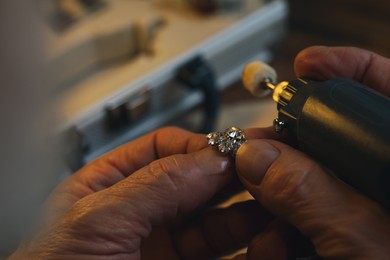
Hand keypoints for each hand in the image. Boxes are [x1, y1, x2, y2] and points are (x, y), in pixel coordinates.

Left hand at [10, 127, 275, 258]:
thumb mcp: (97, 222)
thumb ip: (154, 185)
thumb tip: (210, 158)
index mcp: (111, 188)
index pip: (164, 149)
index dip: (201, 145)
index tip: (234, 149)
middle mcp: (142, 214)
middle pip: (198, 181)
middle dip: (233, 172)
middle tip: (268, 166)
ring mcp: (165, 247)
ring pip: (218, 219)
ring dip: (251, 207)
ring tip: (278, 199)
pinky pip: (225, 256)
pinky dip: (252, 245)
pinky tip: (267, 237)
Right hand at [235, 46, 389, 258]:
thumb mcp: (366, 243)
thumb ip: (309, 194)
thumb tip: (257, 154)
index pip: (386, 91)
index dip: (348, 68)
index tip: (308, 63)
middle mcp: (382, 180)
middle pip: (330, 141)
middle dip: (285, 156)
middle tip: (255, 166)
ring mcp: (365, 208)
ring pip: (311, 184)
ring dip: (278, 205)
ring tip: (268, 238)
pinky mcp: (347, 230)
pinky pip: (309, 215)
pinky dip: (286, 231)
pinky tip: (277, 250)